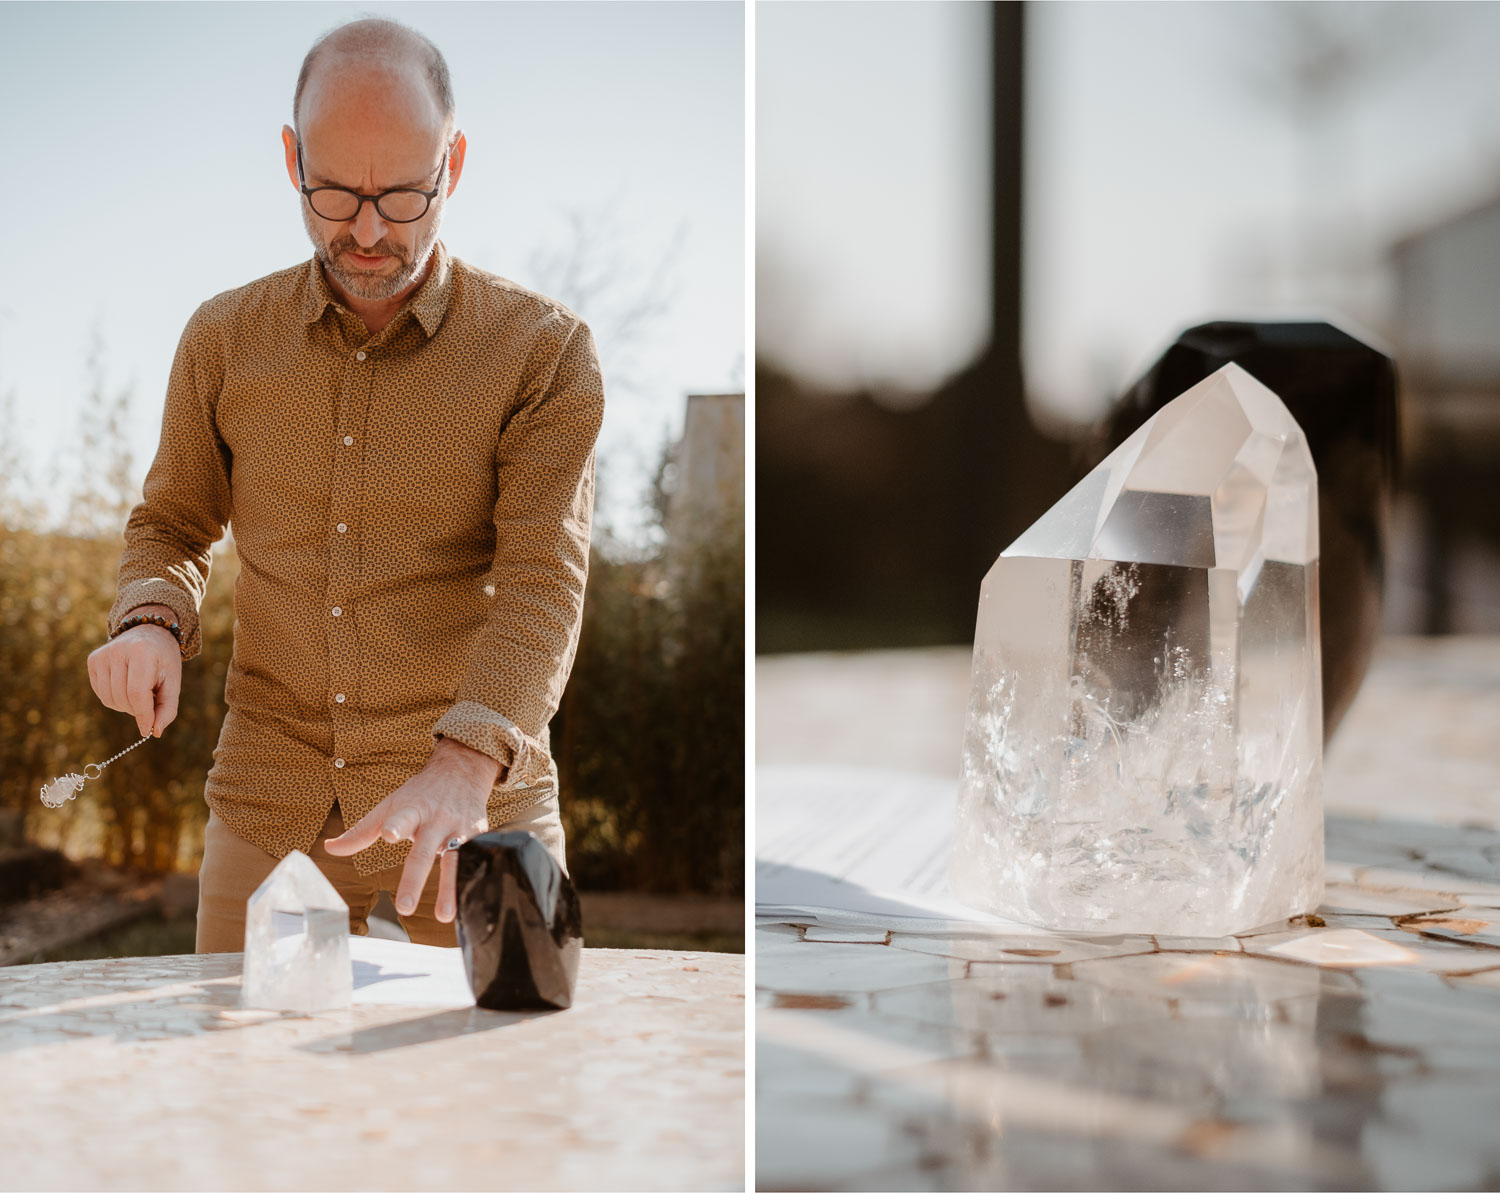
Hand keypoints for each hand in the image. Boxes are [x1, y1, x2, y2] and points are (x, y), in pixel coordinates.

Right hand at [86, 605, 182, 736]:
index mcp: (142, 652)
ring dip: (126, 705)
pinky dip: (115, 698)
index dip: (143, 715)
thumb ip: (167, 708)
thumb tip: (154, 732)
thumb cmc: (163, 661)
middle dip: (138, 709)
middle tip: (151, 699)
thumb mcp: (173, 681)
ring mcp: (102, 655)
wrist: (149, 633)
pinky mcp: (93, 660)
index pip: (137, 693)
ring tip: (140, 691)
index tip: (148, 731)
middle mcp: (118, 651)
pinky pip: (101, 693)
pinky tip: (126, 685)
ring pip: (109, 699)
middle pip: (122, 698)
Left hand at [323, 738, 498, 922]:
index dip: (397, 825)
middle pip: (425, 852)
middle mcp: (437, 820)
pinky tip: (473, 902)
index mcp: (413, 810)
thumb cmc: (420, 793)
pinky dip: (475, 881)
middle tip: (405, 907)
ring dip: (450, 889)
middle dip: (415, 879)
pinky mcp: (480, 836)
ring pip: (456, 861)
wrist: (463, 770)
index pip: (403, 818)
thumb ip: (362, 832)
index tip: (391, 835)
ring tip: (443, 916)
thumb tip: (330, 848)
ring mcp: (461, 829)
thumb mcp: (391, 806)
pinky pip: (477, 862)